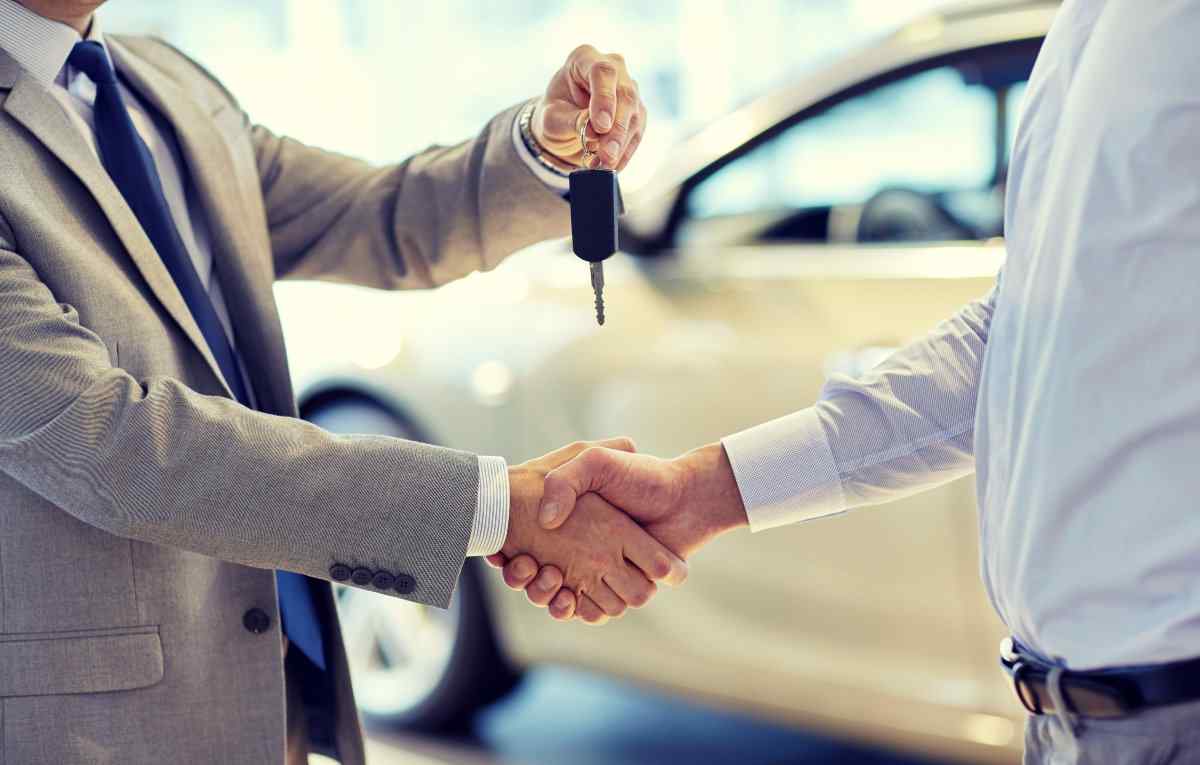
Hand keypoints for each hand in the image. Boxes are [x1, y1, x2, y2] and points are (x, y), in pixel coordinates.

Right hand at [500, 444, 747, 606]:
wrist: (686, 497)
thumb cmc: (643, 477)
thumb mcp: (596, 462)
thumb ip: (566, 480)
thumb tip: (545, 521)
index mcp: (572, 522)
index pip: (524, 545)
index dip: (510, 551)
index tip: (503, 548)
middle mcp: (582, 549)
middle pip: (535, 575)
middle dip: (523, 576)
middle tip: (520, 563)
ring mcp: (599, 571)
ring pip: (556, 596)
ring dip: (542, 592)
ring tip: (544, 574)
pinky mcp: (618, 590)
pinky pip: (586, 610)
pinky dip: (570, 607)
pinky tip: (563, 595)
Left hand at [532, 45, 646, 170]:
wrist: (564, 125)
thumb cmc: (555, 114)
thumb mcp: (552, 118)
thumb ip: (572, 121)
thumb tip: (594, 131)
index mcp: (584, 58)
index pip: (602, 72)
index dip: (605, 98)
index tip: (601, 126)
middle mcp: (613, 68)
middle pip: (625, 94)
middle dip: (616, 130)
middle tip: (606, 156)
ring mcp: (628, 88)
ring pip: (635, 115)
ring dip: (621, 145)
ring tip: (603, 165)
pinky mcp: (636, 111)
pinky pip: (637, 132)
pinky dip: (625, 151)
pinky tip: (612, 165)